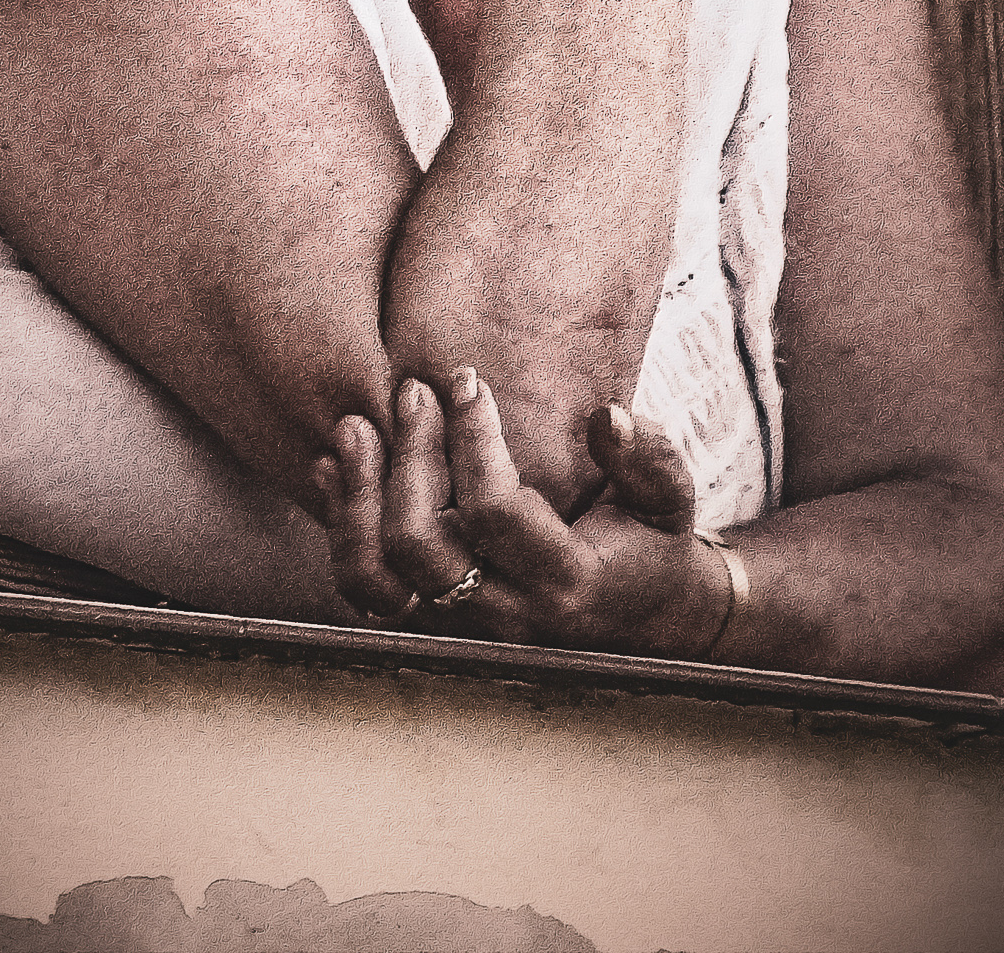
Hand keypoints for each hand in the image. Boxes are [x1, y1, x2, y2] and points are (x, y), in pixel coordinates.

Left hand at [315, 370, 733, 657]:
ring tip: (355, 425)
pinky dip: (343, 527)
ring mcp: (463, 625)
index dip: (472, 439)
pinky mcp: (435, 621)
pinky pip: (367, 589)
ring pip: (378, 577)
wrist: (642, 621)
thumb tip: (607, 416)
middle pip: (420, 544)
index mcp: (566, 580)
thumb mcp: (668, 498)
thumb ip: (647, 457)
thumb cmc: (651, 543)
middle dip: (409, 457)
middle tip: (412, 391)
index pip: (493, 511)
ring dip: (358, 497)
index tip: (467, 377)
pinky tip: (335, 467)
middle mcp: (505, 614)